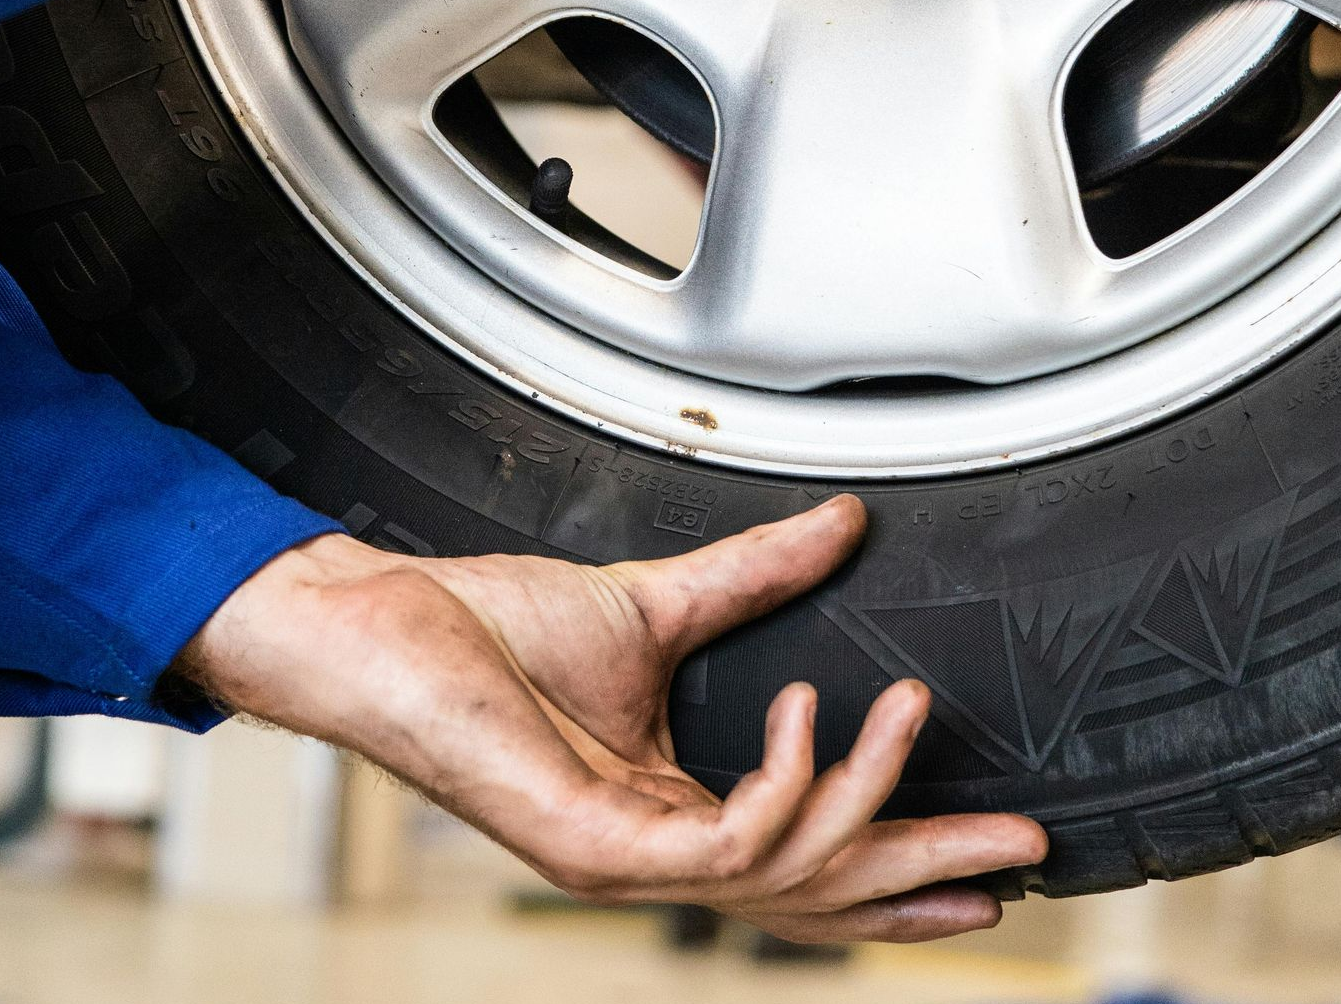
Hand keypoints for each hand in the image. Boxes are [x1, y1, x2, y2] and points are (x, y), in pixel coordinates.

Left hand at [177, 495, 1044, 943]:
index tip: (992, 861)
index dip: (903, 866)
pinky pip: (718, 846)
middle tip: (1026, 849)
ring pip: (785, 870)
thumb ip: (753, 577)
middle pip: (823, 893)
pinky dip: (779, 788)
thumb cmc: (490, 627)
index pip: (810, 858)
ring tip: (910, 712)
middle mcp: (656, 851)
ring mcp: (624, 859)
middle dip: (929, 875)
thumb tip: (840, 524)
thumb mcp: (654, 604)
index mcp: (673, 808)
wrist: (390, 626)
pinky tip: (805, 720)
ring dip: (866, 796)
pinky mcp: (593, 843)